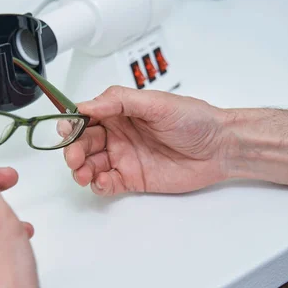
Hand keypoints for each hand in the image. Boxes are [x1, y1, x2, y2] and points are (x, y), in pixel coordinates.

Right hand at [64, 86, 229, 195]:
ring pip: (90, 165)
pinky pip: (107, 184)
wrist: (219, 147)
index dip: (72, 124)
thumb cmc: (193, 120)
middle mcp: (118, 134)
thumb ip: (119, 101)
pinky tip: (102, 182)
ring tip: (85, 174)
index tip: (67, 131)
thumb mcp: (156, 103)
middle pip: (83, 143)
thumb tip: (86, 105)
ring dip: (81, 170)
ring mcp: (124, 157)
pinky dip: (98, 185)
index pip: (86, 117)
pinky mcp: (132, 179)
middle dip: (73, 151)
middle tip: (75, 158)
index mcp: (120, 112)